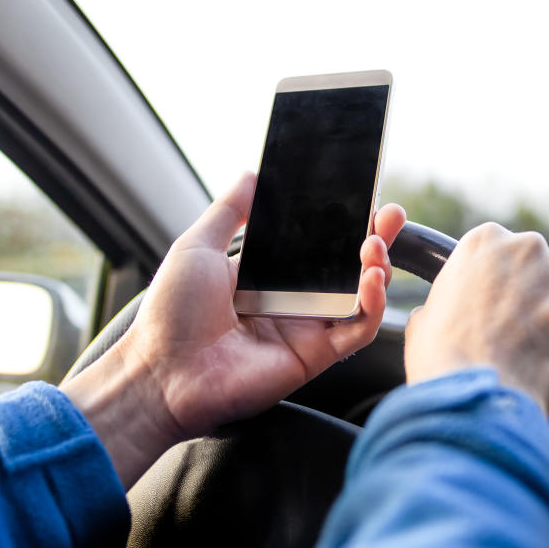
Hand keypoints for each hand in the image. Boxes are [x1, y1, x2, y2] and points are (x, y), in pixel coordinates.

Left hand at [63, 173, 405, 485]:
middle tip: (388, 215)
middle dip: (372, 239)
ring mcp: (304, 329)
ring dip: (376, 268)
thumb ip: (229, 211)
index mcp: (264, 275)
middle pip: (344, 267)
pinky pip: (356, 331)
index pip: (314, 244)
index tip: (358, 198)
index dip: (339, 223)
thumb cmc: (169, 315)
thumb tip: (251, 174)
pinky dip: (372, 306)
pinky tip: (371, 280)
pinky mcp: (313, 357)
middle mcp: (289, 302)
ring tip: (375, 245)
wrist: (161, 374)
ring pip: (358, 297)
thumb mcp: (197, 247)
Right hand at [403, 222, 548, 424]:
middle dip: (533, 296)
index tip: (495, 310)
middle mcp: (528, 245)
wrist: (482, 395)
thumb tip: (446, 315)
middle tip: (518, 334)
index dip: (499, 285)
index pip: (501, 253)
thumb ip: (449, 302)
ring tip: (538, 353)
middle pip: (539, 267)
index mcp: (484, 241)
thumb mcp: (425, 318)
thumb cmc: (445, 360)